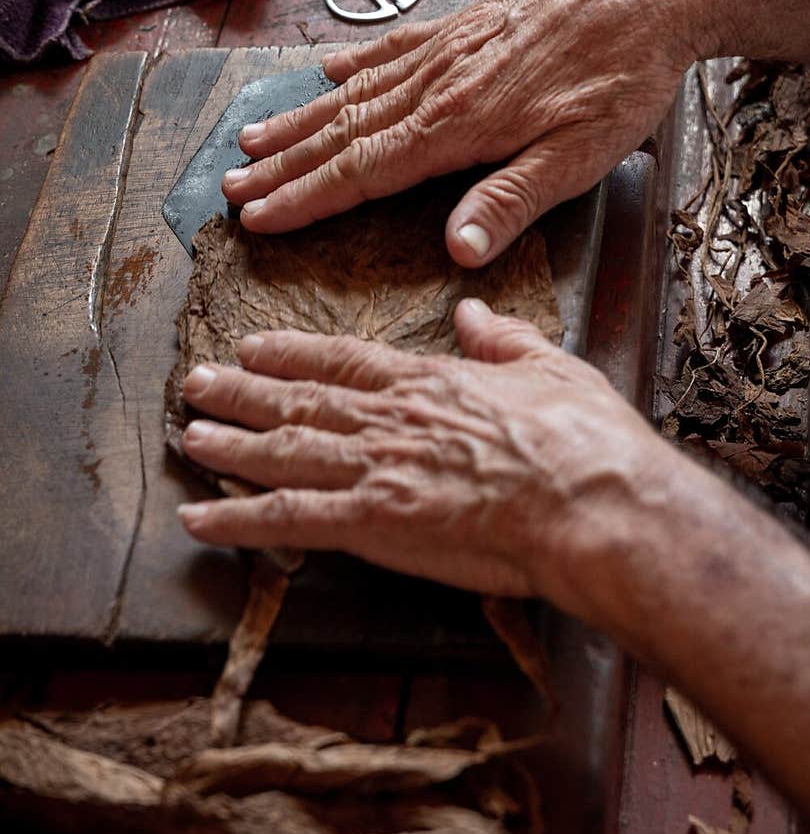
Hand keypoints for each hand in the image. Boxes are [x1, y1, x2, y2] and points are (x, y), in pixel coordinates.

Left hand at [177, 301, 680, 618]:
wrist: (593, 503)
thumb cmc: (585, 442)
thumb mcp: (550, 367)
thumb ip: (502, 338)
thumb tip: (473, 311)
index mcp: (431, 383)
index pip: (346, 361)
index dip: (294, 354)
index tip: (256, 347)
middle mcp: (391, 418)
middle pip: (301, 401)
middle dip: (244, 391)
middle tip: (199, 382)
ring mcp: (378, 469)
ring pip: (285, 451)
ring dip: (233, 443)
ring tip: (191, 435)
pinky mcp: (375, 523)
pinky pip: (290, 520)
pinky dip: (239, 519)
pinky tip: (200, 518)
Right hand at [221, 0, 701, 266]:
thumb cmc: (619, 83)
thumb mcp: (577, 159)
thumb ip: (511, 202)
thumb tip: (455, 251)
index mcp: (457, 126)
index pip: (362, 171)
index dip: (304, 198)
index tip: (258, 218)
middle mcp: (437, 85)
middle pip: (342, 132)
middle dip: (282, 165)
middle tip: (232, 188)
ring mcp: (445, 50)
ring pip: (354, 91)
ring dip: (300, 119)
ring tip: (253, 138)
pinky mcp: (464, 27)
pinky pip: (391, 46)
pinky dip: (352, 62)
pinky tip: (326, 70)